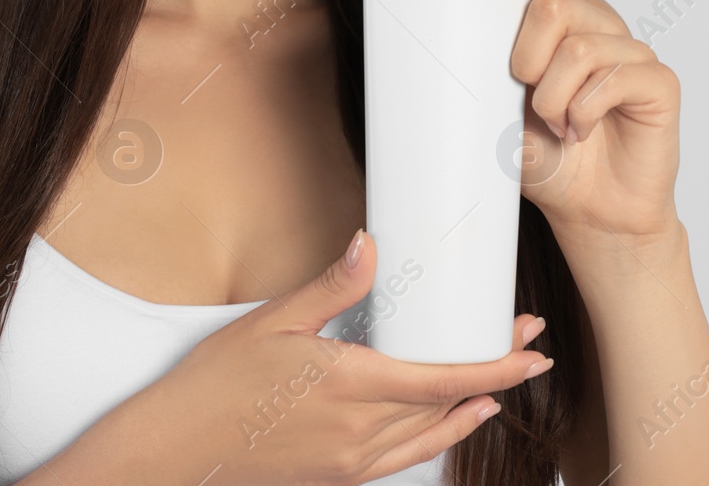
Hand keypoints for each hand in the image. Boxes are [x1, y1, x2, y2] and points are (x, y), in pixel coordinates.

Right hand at [148, 229, 551, 484]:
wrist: (176, 452)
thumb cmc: (213, 385)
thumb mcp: (270, 324)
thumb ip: (330, 288)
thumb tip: (368, 246)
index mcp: (347, 385)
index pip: (443, 379)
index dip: (497, 367)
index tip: (533, 350)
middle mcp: (357, 430)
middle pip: (447, 402)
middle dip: (495, 373)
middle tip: (526, 342)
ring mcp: (350, 460)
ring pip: (432, 434)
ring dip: (474, 406)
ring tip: (505, 381)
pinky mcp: (339, 475)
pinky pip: (405, 458)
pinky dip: (440, 437)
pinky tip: (456, 420)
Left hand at [476, 0, 681, 242]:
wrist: (588, 209)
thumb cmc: (546, 155)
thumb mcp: (498, 108)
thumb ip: (486, 67)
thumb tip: (449, 42)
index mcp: (562, 17)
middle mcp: (599, 25)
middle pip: (553, 7)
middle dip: (525, 60)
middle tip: (527, 97)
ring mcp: (632, 52)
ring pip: (578, 49)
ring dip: (553, 99)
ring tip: (557, 125)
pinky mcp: (658, 82)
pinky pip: (613, 79)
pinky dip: (584, 113)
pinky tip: (584, 131)